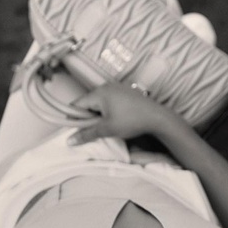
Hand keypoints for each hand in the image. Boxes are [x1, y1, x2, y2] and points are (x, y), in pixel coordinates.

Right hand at [67, 83, 181, 145]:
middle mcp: (107, 86)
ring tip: (104, 128)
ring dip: (97, 115)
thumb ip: (87, 134)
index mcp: (99, 92)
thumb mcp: (107, 129)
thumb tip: (70, 141)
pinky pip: (109, 101)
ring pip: (99, 103)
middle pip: (88, 103)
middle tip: (91, 131)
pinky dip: (107, 112)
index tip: (73, 131)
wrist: (157, 117)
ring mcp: (117, 88)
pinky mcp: (125, 93)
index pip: (77, 104)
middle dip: (87, 118)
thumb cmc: (131, 121)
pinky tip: (114, 121)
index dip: (73, 118)